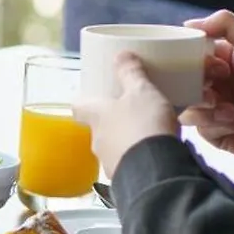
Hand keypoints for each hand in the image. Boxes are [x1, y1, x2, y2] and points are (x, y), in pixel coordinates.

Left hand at [73, 53, 180, 178]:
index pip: (78, 105)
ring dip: (125, 140)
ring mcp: (108, 161)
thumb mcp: (141, 91)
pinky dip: (136, 157)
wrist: (155, 170)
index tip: (92, 94)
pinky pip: (128, 164)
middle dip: (111, 120)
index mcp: (96, 115)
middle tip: (129, 111)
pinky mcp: (124, 178)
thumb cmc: (143, 125)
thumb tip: (121, 55)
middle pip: (97, 127)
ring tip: (147, 132)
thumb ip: (131, 73)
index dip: (84, 99)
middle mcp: (97, 139)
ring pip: (113, 146)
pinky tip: (153, 153)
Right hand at [180, 10, 233, 158]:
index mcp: (224, 64)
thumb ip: (226, 25)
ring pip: (189, 113)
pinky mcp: (225, 137)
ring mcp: (220, 114)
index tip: (211, 67)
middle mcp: (220, 88)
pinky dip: (220, 127)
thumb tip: (187, 25)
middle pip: (185, 89)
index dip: (192, 64)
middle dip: (196, 91)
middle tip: (214, 93)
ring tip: (231, 111)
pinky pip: (204, 133)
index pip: (191, 61)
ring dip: (206, 111)